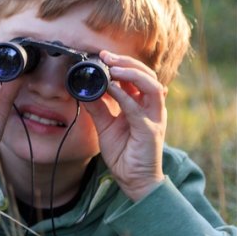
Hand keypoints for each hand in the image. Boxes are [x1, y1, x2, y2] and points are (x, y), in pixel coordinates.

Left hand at [83, 51, 166, 201]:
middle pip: (147, 75)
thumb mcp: (105, 125)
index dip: (122, 64)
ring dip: (131, 74)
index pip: (137, 77)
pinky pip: (137, 108)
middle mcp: (152, 108)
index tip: (101, 56)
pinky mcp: (150, 130)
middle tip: (106, 56)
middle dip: (127, 63)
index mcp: (143, 104)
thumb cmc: (124, 152)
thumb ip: (97, 107)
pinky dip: (124, 95)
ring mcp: (154, 118)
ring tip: (112, 67)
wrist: (133, 179)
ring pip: (151, 86)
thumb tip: (83, 91)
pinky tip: (110, 88)